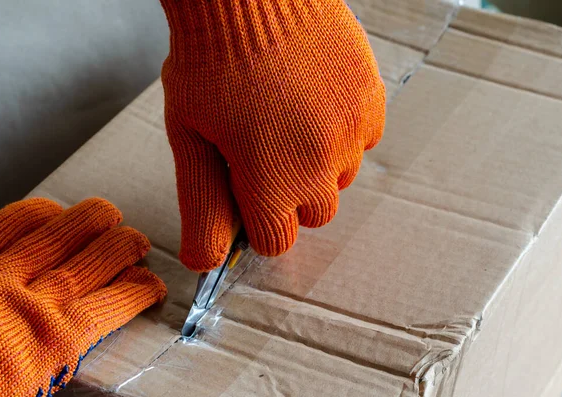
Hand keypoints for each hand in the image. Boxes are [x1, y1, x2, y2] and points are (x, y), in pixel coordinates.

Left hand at [0, 198, 165, 396]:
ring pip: (57, 228)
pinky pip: (7, 221)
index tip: (151, 286)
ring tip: (108, 216)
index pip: (117, 301)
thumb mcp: (23, 395)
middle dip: (127, 246)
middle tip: (139, 245)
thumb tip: (73, 347)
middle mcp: (28, 299)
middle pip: (97, 255)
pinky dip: (36, 212)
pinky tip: (50, 210)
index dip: (142, 288)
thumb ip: (52, 366)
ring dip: (91, 219)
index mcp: (49, 344)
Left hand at [160, 0, 385, 271]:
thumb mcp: (190, 138)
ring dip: (317, 163)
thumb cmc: (210, 62)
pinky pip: (362, 140)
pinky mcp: (371, 102)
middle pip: (312, 215)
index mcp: (271, 184)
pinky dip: (341, 132)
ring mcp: (351, 134)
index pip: (275, 240)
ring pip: (340, 178)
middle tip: (264, 150)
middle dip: (288, 194)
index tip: (247, 191)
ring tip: (289, 119)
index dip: (257, 219)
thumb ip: (203, 207)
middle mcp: (319, 168)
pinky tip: (315, 99)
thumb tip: (207, 263)